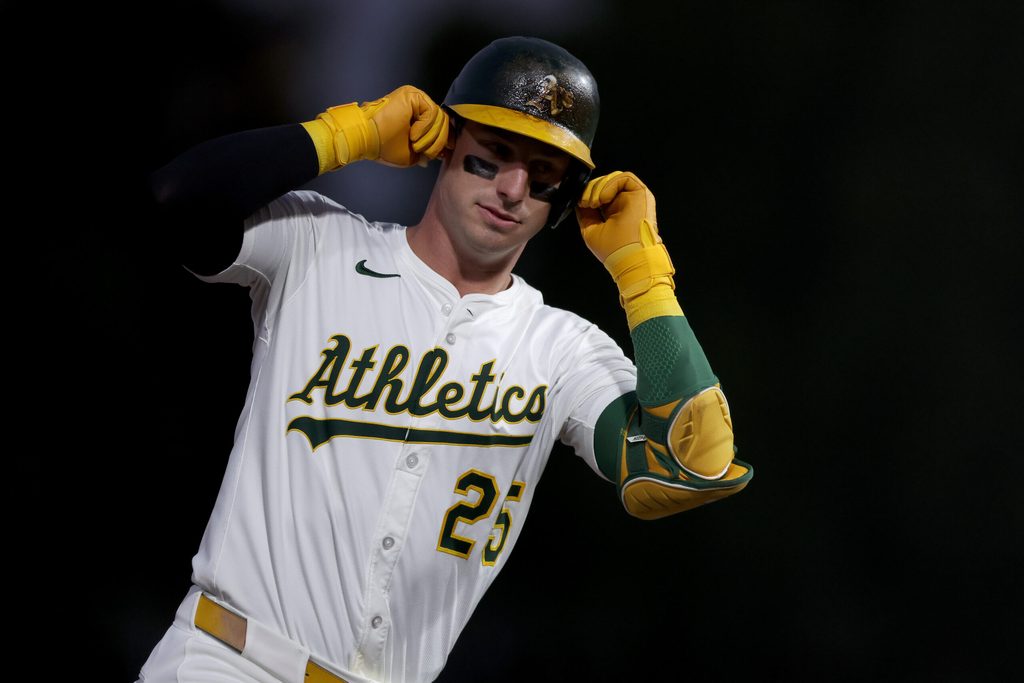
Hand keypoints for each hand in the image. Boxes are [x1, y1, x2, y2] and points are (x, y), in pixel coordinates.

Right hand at [317, 85, 448, 166]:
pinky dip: (424, 128)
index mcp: (417, 116)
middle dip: (439, 141)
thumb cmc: (384, 147)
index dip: (446, 138)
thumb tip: (442, 153)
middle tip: (426, 153)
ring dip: (430, 138)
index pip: (440, 124)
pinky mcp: (412, 95)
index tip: (447, 152)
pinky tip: (412, 135)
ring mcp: (415, 98)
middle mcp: (418, 104)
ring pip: (439, 118)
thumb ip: (428, 151)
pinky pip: (431, 113)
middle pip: (442, 121)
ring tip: (415, 145)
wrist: (367, 139)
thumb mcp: (412, 154)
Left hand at [575, 171, 672, 301]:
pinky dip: (610, 184)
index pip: (599, 194)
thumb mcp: (590, 230)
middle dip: (590, 189)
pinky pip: (625, 177)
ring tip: (593, 203)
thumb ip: (585, 213)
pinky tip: (603, 199)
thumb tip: (580, 199)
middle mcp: (625, 203)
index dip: (588, 194)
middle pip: (604, 184)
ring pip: (613, 179)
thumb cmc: (612, 250)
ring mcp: (633, 198)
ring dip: (598, 187)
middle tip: (586, 203)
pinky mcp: (641, 194)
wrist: (629, 258)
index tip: (581, 204)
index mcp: (614, 212)